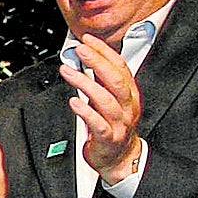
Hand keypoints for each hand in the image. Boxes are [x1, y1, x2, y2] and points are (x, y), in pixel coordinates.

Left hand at [61, 35, 144, 185]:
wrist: (119, 158)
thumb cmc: (113, 126)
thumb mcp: (110, 99)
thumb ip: (101, 81)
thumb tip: (86, 58)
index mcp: (129, 94)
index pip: (120, 67)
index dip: (104, 51)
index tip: (87, 40)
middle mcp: (127, 106)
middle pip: (115, 80)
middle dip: (97, 61)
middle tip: (79, 50)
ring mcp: (119, 123)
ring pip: (105, 100)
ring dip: (85, 83)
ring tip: (68, 71)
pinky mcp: (108, 138)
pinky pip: (98, 123)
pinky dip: (86, 111)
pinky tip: (74, 101)